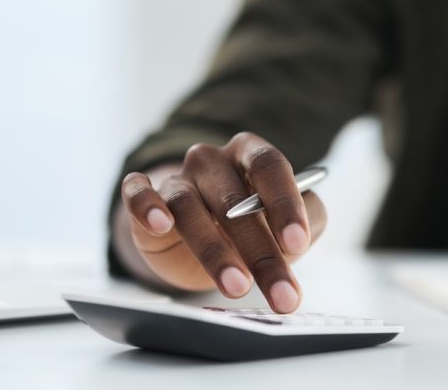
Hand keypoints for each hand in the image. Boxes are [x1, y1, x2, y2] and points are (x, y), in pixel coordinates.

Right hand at [120, 132, 326, 312]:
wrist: (199, 243)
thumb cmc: (252, 228)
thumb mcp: (287, 225)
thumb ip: (309, 220)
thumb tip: (305, 229)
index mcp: (251, 154)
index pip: (269, 166)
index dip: (284, 203)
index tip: (297, 243)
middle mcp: (212, 160)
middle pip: (234, 199)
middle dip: (260, 251)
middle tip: (280, 292)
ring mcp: (177, 177)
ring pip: (188, 206)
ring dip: (214, 250)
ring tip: (237, 286)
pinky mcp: (145, 197)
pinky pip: (138, 192)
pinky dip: (146, 205)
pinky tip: (161, 224)